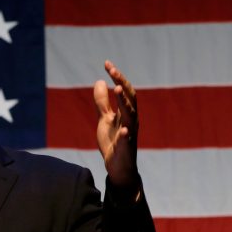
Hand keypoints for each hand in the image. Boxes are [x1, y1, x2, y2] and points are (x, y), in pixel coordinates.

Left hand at [93, 60, 138, 187]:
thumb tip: (100, 81)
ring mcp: (130, 134)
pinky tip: (124, 129)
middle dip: (122, 83)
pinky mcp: (125, 149)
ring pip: (130, 116)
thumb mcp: (104, 119)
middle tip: (112, 70)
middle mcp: (131, 120)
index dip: (117, 77)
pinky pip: (126, 140)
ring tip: (118, 90)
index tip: (107, 64)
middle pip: (130, 98)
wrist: (118, 167)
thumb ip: (102, 102)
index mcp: (126, 112)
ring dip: (124, 103)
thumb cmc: (113, 142)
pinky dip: (125, 134)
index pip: (124, 90)